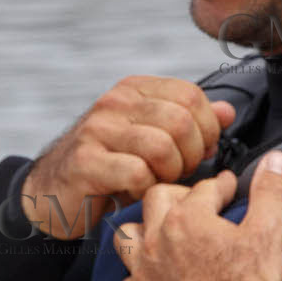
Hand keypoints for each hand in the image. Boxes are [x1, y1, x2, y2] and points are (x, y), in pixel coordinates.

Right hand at [21, 76, 235, 239]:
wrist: (54, 191)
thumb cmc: (110, 165)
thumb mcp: (152, 138)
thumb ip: (191, 124)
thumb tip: (227, 112)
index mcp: (133, 89)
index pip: (191, 96)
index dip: (207, 129)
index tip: (199, 151)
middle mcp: (113, 102)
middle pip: (181, 121)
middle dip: (192, 155)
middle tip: (180, 172)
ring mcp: (96, 130)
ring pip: (162, 147)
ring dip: (170, 174)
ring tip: (158, 181)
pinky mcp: (84, 161)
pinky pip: (137, 174)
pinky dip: (145, 189)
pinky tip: (135, 191)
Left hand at [112, 149, 281, 280]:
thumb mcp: (268, 236)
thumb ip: (269, 194)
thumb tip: (276, 161)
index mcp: (187, 219)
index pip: (202, 188)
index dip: (219, 186)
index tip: (227, 188)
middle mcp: (157, 240)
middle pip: (156, 199)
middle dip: (177, 196)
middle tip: (195, 204)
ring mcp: (143, 271)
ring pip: (128, 235)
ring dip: (144, 231)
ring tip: (162, 235)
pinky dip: (138, 276)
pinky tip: (152, 278)